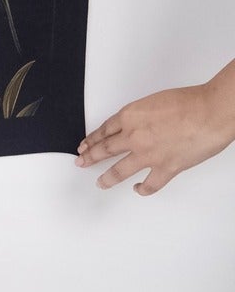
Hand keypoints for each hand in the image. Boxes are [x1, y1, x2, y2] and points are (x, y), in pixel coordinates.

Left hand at [77, 67, 234, 194]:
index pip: (104, 130)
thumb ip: (142, 117)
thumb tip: (140, 127)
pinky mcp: (166, 168)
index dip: (92, 139)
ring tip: (100, 182)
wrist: (211, 111)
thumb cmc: (190, 102)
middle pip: (105, 149)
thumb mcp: (153, 102)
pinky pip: (150, 184)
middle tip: (81, 161)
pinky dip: (143, 189)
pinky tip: (138, 189)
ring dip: (107, 178)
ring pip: (119, 170)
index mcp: (130, 116)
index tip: (85, 145)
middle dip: (90, 156)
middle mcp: (133, 136)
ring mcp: (148, 154)